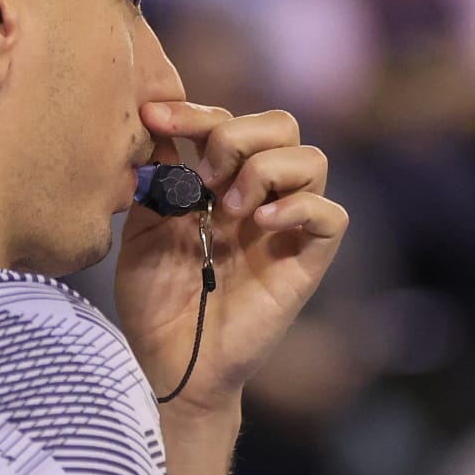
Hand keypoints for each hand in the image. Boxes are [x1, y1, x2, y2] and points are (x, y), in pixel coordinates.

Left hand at [114, 101, 346, 416]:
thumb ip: (156, 177)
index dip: (194, 111)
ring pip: (313, 159)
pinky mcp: (306, 263)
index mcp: (220, 182)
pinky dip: (301, 207)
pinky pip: (332, 216)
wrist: (171, 363)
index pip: (226, 120)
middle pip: (281, 125)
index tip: (153, 118)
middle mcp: (258, 196)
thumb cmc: (155, 300)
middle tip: (205, 176)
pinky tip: (260, 224)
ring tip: (230, 208)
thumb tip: (151, 123)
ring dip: (266, 169)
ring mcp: (285, 228)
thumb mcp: (142, 228)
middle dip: (238, 133)